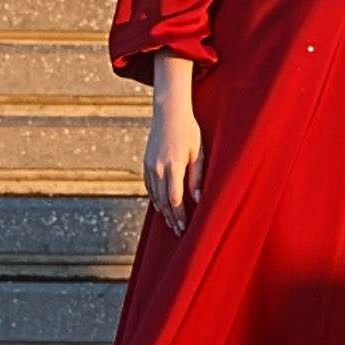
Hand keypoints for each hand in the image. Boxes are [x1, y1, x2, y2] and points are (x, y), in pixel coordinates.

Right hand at [144, 81, 204, 234]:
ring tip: (171, 223)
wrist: (169, 113)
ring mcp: (150, 166)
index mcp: (174, 166)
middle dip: (171, 218)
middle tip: (178, 231)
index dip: (179, 215)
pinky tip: (161, 207)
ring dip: (163, 211)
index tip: (184, 227)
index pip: (175, 199)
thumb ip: (197, 176)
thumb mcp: (198, 152)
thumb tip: (197, 199)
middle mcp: (159, 168)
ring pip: (155, 195)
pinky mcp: (146, 163)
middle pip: (163, 201)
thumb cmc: (189, 131)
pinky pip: (149, 186)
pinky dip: (154, 198)